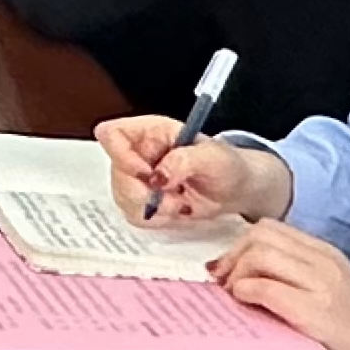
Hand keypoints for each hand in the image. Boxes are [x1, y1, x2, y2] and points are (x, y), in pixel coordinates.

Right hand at [97, 114, 293, 224]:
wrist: (238, 189)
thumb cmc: (228, 165)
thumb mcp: (213, 157)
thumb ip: (184, 161)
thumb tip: (158, 176)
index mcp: (150, 131)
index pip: (111, 134)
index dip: (120, 155)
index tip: (146, 173)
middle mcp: (138, 153)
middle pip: (116, 172)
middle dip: (142, 192)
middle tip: (172, 196)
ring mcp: (139, 178)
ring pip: (123, 196)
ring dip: (153, 208)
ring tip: (180, 203)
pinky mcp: (145, 199)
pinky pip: (135, 214)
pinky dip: (157, 218)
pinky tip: (176, 210)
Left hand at [209, 221, 349, 349]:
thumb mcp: (330, 292)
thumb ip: (295, 276)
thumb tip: (244, 272)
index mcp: (328, 254)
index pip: (271, 229)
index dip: (240, 245)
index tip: (227, 269)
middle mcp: (326, 262)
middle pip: (261, 235)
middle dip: (233, 255)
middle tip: (222, 282)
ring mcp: (323, 284)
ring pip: (260, 254)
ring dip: (236, 273)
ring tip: (233, 296)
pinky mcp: (317, 311)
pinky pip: (266, 287)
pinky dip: (245, 291)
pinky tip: (244, 304)